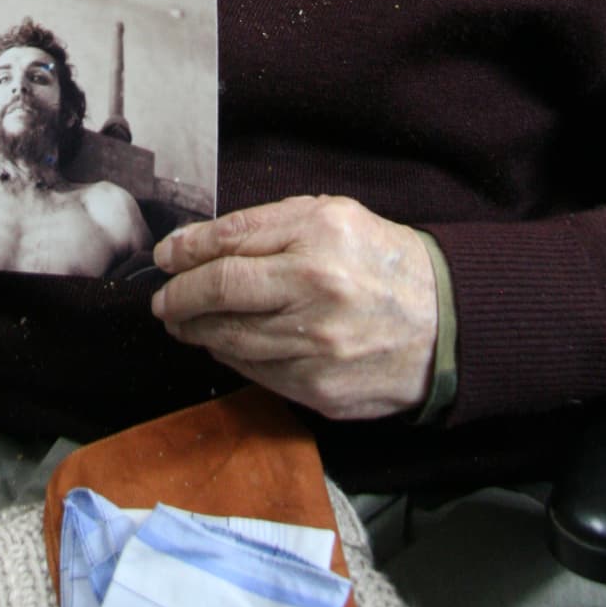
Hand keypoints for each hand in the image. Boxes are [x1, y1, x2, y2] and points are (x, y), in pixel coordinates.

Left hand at [150, 196, 438, 420]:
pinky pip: (255, 373)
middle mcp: (315, 294)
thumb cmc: (380, 260)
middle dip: (177, 296)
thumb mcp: (329, 216)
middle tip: (161, 298)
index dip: (185, 252)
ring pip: (229, 339)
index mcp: (317, 241)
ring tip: (183, 321)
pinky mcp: (318, 390)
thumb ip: (263, 224)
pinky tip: (222, 342)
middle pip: (219, 293)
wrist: (443, 322)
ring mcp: (316, 349)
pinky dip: (229, 356)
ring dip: (196, 330)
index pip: (228, 245)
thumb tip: (194, 245)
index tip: (164, 257)